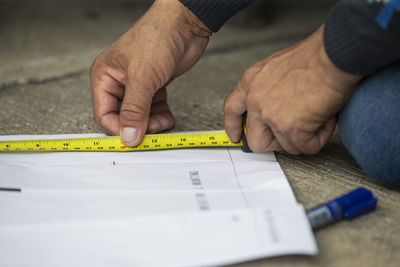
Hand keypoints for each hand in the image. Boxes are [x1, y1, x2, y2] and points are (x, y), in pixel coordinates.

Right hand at [91, 0, 210, 145]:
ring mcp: (137, 86)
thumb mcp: (142, 77)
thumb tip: (128, 136)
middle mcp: (118, 83)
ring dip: (152, 124)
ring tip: (163, 122)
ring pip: (139, 116)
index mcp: (104, 77)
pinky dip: (160, 117)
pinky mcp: (153, 87)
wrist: (185, 24)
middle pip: (122, 117)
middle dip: (138, 127)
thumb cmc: (157, 37)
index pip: (104, 114)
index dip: (118, 129)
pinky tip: (167, 117)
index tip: (135, 139)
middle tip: (153, 131)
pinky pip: (153, 110)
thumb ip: (135, 110)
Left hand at [224, 26, 361, 154]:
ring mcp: (270, 116)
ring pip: (286, 146)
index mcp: (250, 82)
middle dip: (275, 141)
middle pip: (255, 141)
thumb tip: (274, 106)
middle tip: (293, 132)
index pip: (232, 111)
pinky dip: (319, 138)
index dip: (234, 127)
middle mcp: (255, 100)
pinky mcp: (290, 128)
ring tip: (318, 115)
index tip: (236, 136)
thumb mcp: (276, 66)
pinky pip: (306, 148)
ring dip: (304, 136)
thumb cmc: (314, 56)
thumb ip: (267, 88)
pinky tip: (326, 119)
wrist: (333, 54)